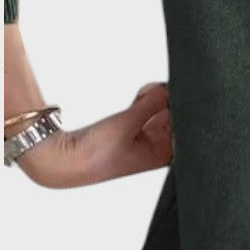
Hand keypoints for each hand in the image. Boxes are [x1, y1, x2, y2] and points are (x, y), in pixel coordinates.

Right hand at [15, 81, 173, 187]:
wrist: (64, 159)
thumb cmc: (95, 156)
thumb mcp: (127, 124)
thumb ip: (150, 104)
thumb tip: (166, 89)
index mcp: (162, 155)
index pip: (185, 129)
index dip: (184, 109)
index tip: (178, 95)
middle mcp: (156, 147)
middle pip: (175, 117)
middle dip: (168, 100)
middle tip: (158, 91)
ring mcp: (143, 137)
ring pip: (160, 111)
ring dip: (155, 98)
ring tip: (145, 95)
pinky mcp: (130, 129)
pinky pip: (145, 110)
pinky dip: (143, 101)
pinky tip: (140, 97)